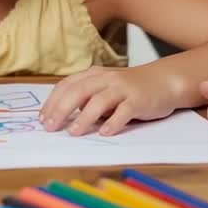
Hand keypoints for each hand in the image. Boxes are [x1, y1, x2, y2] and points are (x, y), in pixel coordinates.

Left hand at [40, 66, 180, 135]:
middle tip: (50, 127)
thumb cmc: (130, 88)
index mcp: (94, 75)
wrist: (164, 80)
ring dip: (84, 117)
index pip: (67, 85)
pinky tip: (105, 132)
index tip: (43, 119)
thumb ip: (86, 98)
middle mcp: (107, 79)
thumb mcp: (105, 88)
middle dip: (61, 109)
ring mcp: (123, 88)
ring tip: (73, 132)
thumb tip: (62, 117)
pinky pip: (124, 111)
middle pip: (79, 91)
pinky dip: (114, 122)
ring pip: (99, 101)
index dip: (52, 101)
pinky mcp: (139, 100)